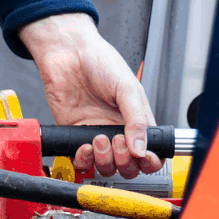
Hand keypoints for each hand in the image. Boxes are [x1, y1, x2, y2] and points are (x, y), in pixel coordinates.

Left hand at [18, 12, 162, 179]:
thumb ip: (136, 119)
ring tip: (99, 138)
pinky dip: (84, 160)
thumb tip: (142, 149)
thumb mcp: (126, 87)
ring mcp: (96, 133)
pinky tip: (84, 146)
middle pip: (129, 166)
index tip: (143, 157)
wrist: (68, 51)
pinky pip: (82, 161)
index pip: (150, 152)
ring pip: (106, 167)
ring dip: (105, 160)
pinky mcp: (75, 134)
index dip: (149, 161)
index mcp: (136, 119)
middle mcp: (117, 129)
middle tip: (117, 141)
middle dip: (125, 162)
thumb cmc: (100, 60)